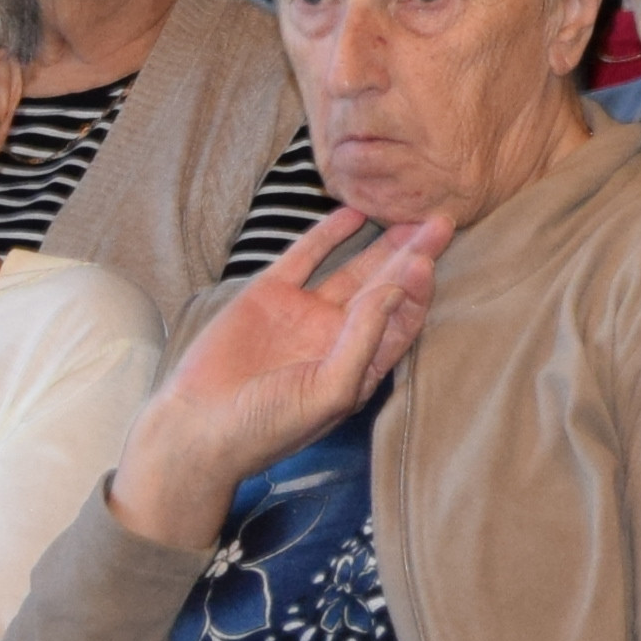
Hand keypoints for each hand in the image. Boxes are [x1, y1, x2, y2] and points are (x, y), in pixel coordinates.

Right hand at [111, 211, 443, 547]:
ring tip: (411, 215)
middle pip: (385, 288)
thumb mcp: (329, 391)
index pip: (401, 321)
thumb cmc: (269, 426)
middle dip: (413, 257)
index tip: (428, 260)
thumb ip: (364, 340)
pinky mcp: (271, 295)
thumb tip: (394, 287)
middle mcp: (337, 336)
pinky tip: (353, 214)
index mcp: (358, 365)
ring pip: (352, 269)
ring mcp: (304, 313)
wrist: (199, 427)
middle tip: (441, 222)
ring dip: (381, 243)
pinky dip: (328, 234)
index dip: (417, 291)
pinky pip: (306, 257)